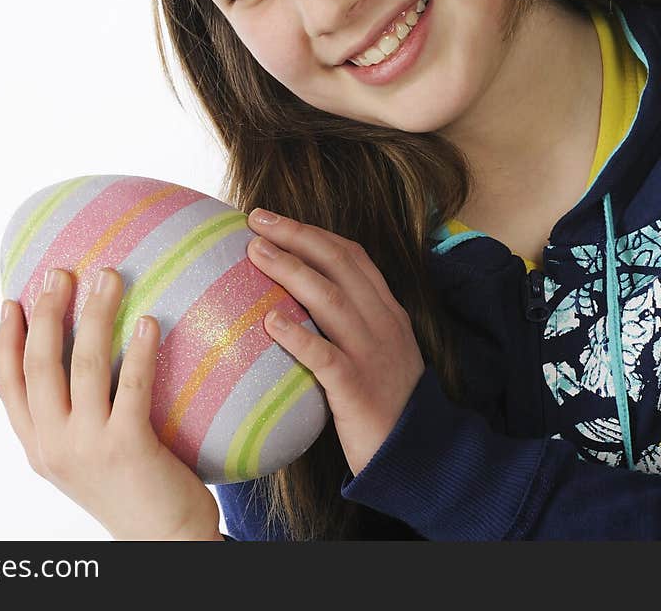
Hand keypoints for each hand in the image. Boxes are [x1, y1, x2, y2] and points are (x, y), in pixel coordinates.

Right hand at [0, 266, 223, 540]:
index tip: (12, 300)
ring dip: (95, 314)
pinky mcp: (128, 448)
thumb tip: (76, 348)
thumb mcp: (83, 454)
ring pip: (85, 366)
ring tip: (109, 276)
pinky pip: (132, 387)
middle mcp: (54, 447)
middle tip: (61, 271)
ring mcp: (89, 448)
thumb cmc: (130, 486)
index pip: (8, 386)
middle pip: (40, 365)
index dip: (6, 341)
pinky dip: (139, 350)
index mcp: (39, 447)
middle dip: (47, 312)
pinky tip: (148, 321)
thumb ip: (70, 414)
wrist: (164, 540)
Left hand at [245, 210, 424, 477]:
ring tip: (254, 253)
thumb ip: (348, 322)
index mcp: (387, 311)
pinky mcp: (358, 389)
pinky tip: (270, 321)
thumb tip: (293, 300)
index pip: (351, 255)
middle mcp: (382, 323)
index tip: (274, 219)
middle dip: (295, 235)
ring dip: (289, 270)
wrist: (420, 457)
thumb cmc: (386, 402)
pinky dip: (297, 336)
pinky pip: (325, 356)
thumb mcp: (378, 350)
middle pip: (337, 264)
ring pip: (329, 299)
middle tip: (256, 219)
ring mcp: (372, 354)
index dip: (312, 232)